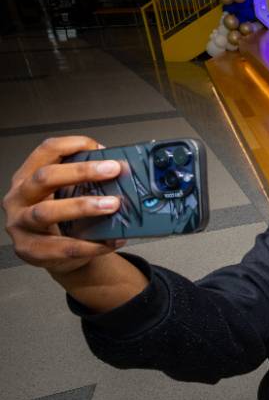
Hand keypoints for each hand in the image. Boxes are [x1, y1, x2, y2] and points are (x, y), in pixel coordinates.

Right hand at [2, 137, 125, 275]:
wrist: (55, 255)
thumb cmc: (62, 218)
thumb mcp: (67, 192)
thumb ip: (84, 179)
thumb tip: (117, 167)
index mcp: (28, 176)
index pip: (46, 151)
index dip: (72, 144)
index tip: (100, 148)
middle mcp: (19, 198)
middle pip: (45, 177)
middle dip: (82, 172)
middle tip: (112, 171)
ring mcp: (21, 225)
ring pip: (47, 212)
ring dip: (83, 206)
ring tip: (112, 205)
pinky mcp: (30, 250)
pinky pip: (63, 247)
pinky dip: (90, 244)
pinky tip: (111, 239)